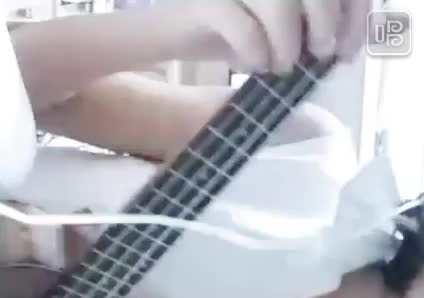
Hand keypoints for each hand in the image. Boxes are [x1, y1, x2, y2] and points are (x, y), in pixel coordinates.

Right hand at [186, 0, 371, 72]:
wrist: (168, 32)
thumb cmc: (225, 29)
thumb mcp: (273, 28)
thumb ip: (306, 27)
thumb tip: (342, 45)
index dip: (352, 10)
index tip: (349, 49)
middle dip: (327, 21)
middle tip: (320, 55)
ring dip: (289, 40)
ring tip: (282, 67)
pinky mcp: (205, 1)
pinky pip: (242, 24)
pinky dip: (255, 50)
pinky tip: (251, 67)